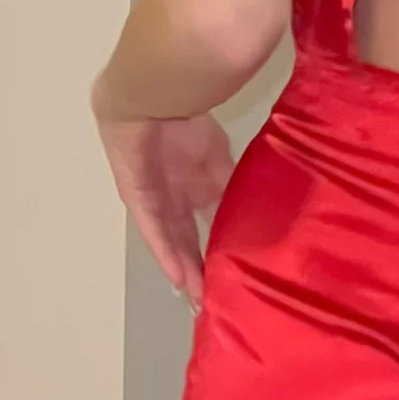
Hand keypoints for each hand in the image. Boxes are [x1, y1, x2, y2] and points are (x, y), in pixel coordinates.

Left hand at [93, 103, 233, 308]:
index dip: (217, 253)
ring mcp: (155, 203)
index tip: (233, 278)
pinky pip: (155, 231)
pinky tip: (178, 277)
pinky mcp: (139, 199)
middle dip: (200, 271)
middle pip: (188, 243)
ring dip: (184, 270)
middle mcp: (173, 201)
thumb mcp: (218, 157)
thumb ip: (231, 184)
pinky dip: (167, 254)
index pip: (207, 228)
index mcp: (192, 190)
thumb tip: (259, 209)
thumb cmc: (183, 121)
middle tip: (213, 301)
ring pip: (172, 243)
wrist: (148, 98)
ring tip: (198, 299)